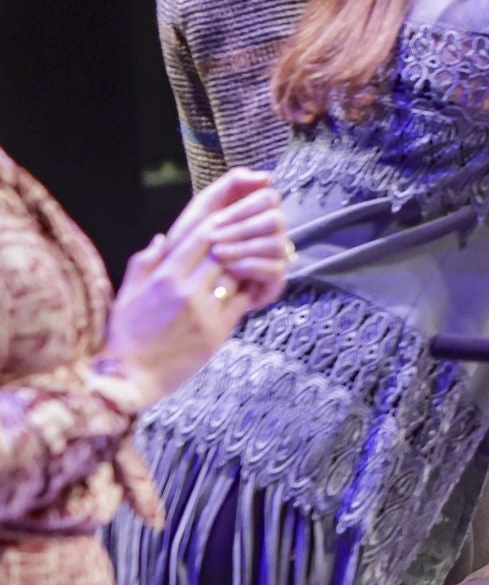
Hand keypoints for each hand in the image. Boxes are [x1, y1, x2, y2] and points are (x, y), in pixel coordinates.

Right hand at [102, 169, 289, 406]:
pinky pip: (242, 300)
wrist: (127, 379)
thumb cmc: (125, 335)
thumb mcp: (127, 294)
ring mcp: (202, 308)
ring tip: (267, 245)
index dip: (223, 216)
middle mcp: (183, 287)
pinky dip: (253, 287)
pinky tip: (261, 279)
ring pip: (237, 270)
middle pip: (223, 246)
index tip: (239, 205)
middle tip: (264, 216)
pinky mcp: (217, 331)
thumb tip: (161, 237)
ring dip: (252, 257)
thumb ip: (144, 263)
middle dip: (244, 229)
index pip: (199, 234)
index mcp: (162, 274)